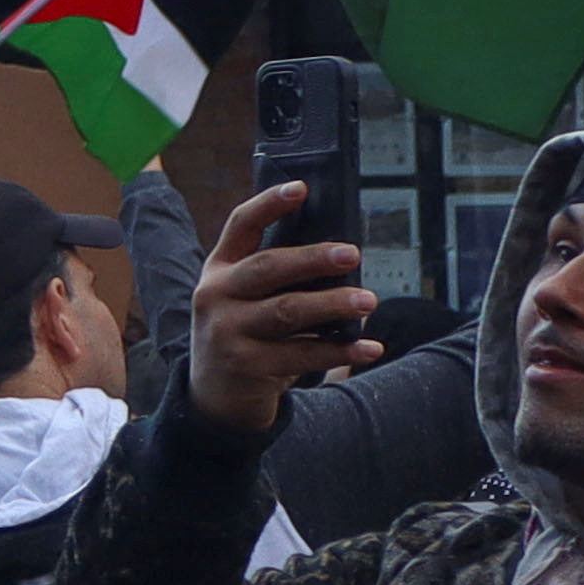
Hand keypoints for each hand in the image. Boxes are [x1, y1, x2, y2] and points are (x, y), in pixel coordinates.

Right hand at [182, 179, 381, 435]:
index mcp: (219, 269)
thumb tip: (340, 260)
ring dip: (333, 304)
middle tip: (353, 254)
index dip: (269, 203)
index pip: (241, 226)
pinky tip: (369, 347)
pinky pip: (303, 356)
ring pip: (288, 311)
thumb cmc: (245, 334)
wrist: (214, 396)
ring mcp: (228, 331)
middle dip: (313, 258)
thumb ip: (276, 279)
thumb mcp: (245, 300)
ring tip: (369, 300)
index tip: (301, 188)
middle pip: (269, 267)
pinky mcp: (247, 365)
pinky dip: (341, 351)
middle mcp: (216, 295)